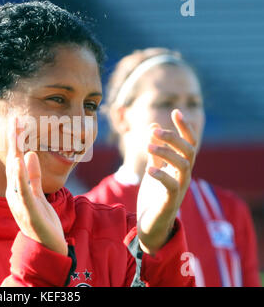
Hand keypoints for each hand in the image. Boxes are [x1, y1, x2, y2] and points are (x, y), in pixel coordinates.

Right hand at [5, 117, 67, 255]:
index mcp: (17, 188)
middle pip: (13, 162)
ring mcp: (20, 201)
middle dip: (14, 140)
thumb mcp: (39, 194)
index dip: (17, 141)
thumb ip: (34, 175)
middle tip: (15, 119)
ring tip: (17, 132)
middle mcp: (14, 192)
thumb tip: (30, 153)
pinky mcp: (29, 210)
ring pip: (16, 172)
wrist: (46, 247)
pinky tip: (20, 159)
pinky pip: (24, 189)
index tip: (18, 122)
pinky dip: (21, 174)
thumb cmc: (42, 220)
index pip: (16, 160)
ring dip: (16, 151)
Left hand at [137, 109, 196, 254]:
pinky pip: (171, 187)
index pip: (189, 144)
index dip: (185, 128)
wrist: (151, 226)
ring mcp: (179, 189)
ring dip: (167, 153)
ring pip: (183, 166)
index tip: (176, 111)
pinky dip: (162, 175)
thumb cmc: (154, 197)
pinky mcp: (170, 202)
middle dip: (174, 138)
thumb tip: (153, 126)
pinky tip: (149, 169)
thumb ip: (156, 151)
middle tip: (155, 131)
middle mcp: (183, 177)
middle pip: (188, 152)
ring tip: (149, 145)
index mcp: (179, 168)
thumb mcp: (154, 169)